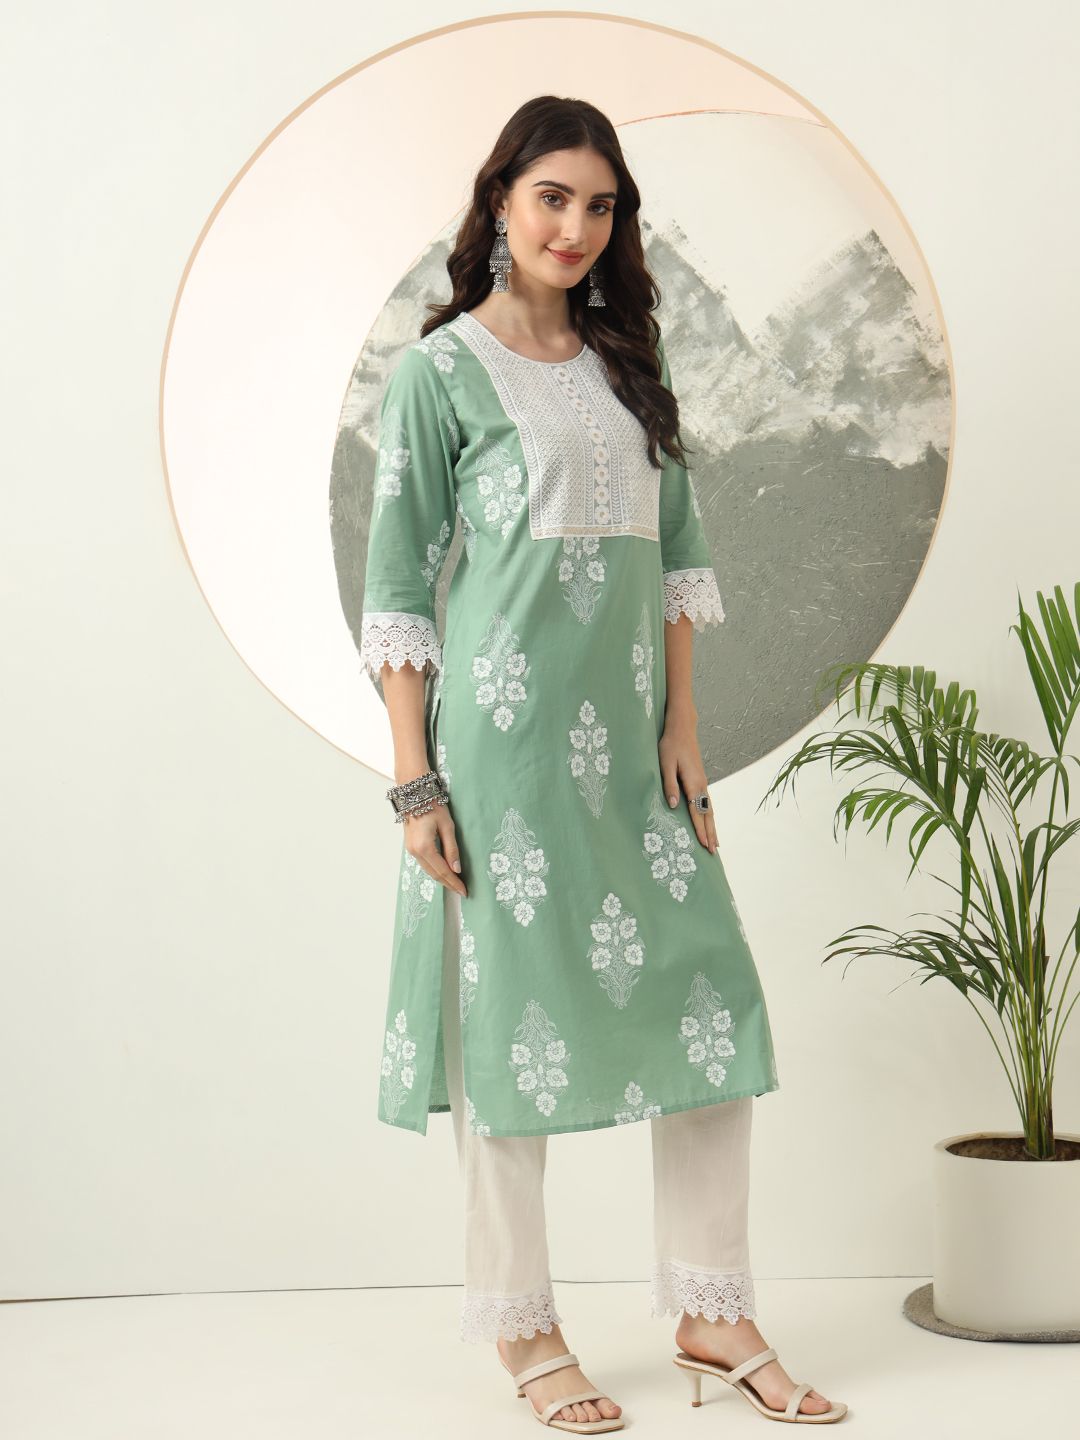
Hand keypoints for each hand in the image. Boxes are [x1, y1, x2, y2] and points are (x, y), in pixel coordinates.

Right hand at [403, 798, 467, 895]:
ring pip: (428, 870)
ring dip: (441, 878)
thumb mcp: (447, 827)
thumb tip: (457, 869)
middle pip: (434, 874)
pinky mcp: (410, 847)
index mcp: (424, 847)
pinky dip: (434, 870)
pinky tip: (443, 872)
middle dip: (448, 883)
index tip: (464, 891)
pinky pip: (424, 863)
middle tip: (461, 891)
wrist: (415, 795)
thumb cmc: (433, 807)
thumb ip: (452, 849)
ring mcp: (410, 850)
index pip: (442, 871)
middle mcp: (415, 852)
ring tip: (455, 884)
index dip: (454, 882)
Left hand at [658, 714, 716, 854]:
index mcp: (693, 783)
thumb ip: (669, 785)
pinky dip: (710, 816)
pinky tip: (709, 822)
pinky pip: (707, 803)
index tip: (704, 845)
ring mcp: (703, 783)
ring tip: (715, 844)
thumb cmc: (670, 745)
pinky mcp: (700, 780)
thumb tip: (674, 805)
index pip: (697, 812)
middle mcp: (701, 785)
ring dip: (712, 827)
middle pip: (708, 814)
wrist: (682, 728)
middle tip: (713, 852)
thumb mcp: (665, 763)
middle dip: (710, 834)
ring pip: (710, 810)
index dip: (700, 830)